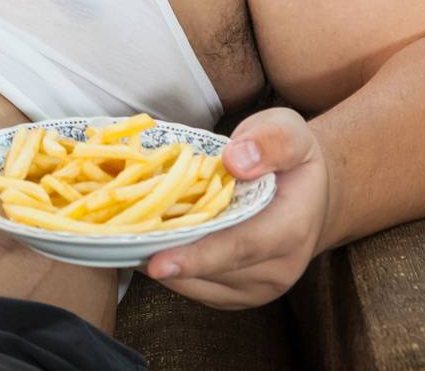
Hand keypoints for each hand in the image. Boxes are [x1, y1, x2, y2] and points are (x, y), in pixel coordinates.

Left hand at [140, 107, 338, 309]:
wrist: (307, 195)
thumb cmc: (290, 159)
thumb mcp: (288, 130)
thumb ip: (269, 141)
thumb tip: (235, 161)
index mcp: (292, 228)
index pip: (241, 246)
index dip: (198, 256)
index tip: (158, 261)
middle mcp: (278, 268)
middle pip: (212, 269)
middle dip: (165, 254)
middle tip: (117, 236)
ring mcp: (257, 288)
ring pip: (198, 284)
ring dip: (161, 262)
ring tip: (126, 235)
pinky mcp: (236, 294)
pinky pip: (195, 288)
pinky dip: (169, 269)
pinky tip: (145, 244)